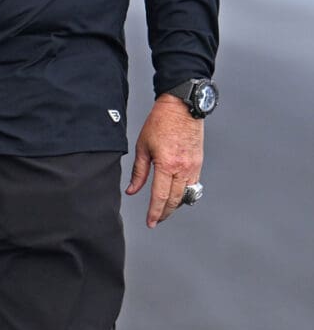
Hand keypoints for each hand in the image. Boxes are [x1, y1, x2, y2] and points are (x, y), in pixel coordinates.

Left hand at [125, 94, 203, 228]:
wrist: (181, 107)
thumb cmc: (160, 122)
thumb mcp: (143, 146)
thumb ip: (138, 171)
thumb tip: (132, 190)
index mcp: (167, 164)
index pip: (160, 196)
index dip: (155, 212)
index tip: (150, 222)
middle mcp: (183, 168)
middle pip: (175, 200)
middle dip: (165, 213)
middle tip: (156, 219)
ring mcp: (193, 166)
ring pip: (187, 195)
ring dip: (176, 205)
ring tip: (165, 209)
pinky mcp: (199, 163)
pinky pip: (194, 185)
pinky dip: (185, 193)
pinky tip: (177, 195)